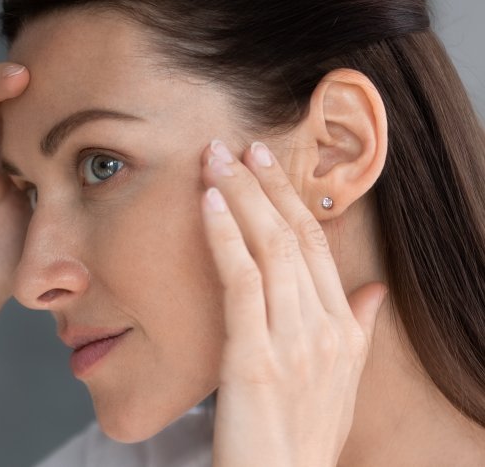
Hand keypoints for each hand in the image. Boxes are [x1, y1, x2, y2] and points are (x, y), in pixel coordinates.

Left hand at [199, 139, 386, 465]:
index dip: (289, 198)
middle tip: (236, 143)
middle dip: (263, 183)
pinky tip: (207, 203)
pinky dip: (224, 235)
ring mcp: (292, 342)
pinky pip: (240, 281)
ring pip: (269, 247)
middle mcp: (324, 330)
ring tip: (216, 158)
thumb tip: (373, 291)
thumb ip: (358, 331)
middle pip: (294, 236)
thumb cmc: (301, 437)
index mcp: (343, 331)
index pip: (317, 246)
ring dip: (240, 195)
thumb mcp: (341, 383)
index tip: (265, 163)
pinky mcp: (254, 357)